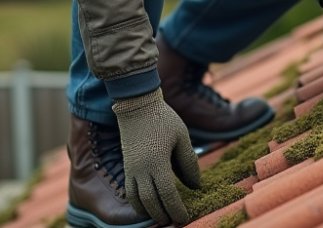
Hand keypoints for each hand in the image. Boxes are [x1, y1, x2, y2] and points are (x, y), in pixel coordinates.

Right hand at [113, 87, 200, 224]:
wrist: (137, 105)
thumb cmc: (163, 119)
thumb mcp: (182, 137)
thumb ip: (189, 163)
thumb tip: (195, 186)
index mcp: (157, 163)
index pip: (168, 195)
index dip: (177, 209)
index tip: (185, 217)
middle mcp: (141, 170)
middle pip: (151, 202)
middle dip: (163, 215)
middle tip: (174, 222)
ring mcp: (131, 169)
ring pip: (138, 200)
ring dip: (150, 212)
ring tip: (162, 217)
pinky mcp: (127, 167)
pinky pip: (129, 192)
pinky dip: (137, 203)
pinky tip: (147, 206)